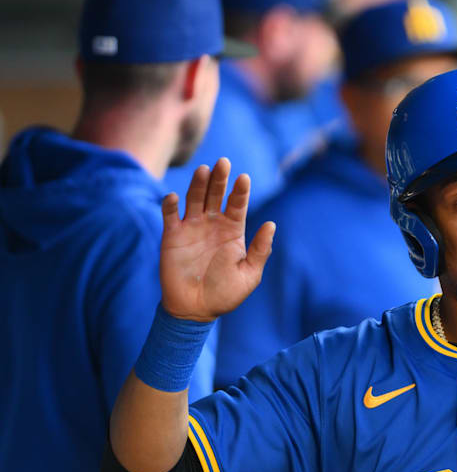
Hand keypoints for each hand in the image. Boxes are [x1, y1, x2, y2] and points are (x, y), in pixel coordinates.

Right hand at [160, 158, 274, 321]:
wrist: (196, 309)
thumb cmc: (225, 293)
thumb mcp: (249, 273)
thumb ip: (259, 249)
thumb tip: (272, 224)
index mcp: (233, 231)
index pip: (237, 204)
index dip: (240, 191)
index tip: (244, 178)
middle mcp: (212, 224)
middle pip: (216, 195)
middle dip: (220, 179)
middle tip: (223, 162)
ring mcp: (191, 227)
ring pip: (194, 199)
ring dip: (198, 184)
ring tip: (204, 170)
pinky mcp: (172, 235)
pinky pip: (170, 215)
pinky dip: (170, 204)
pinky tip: (174, 197)